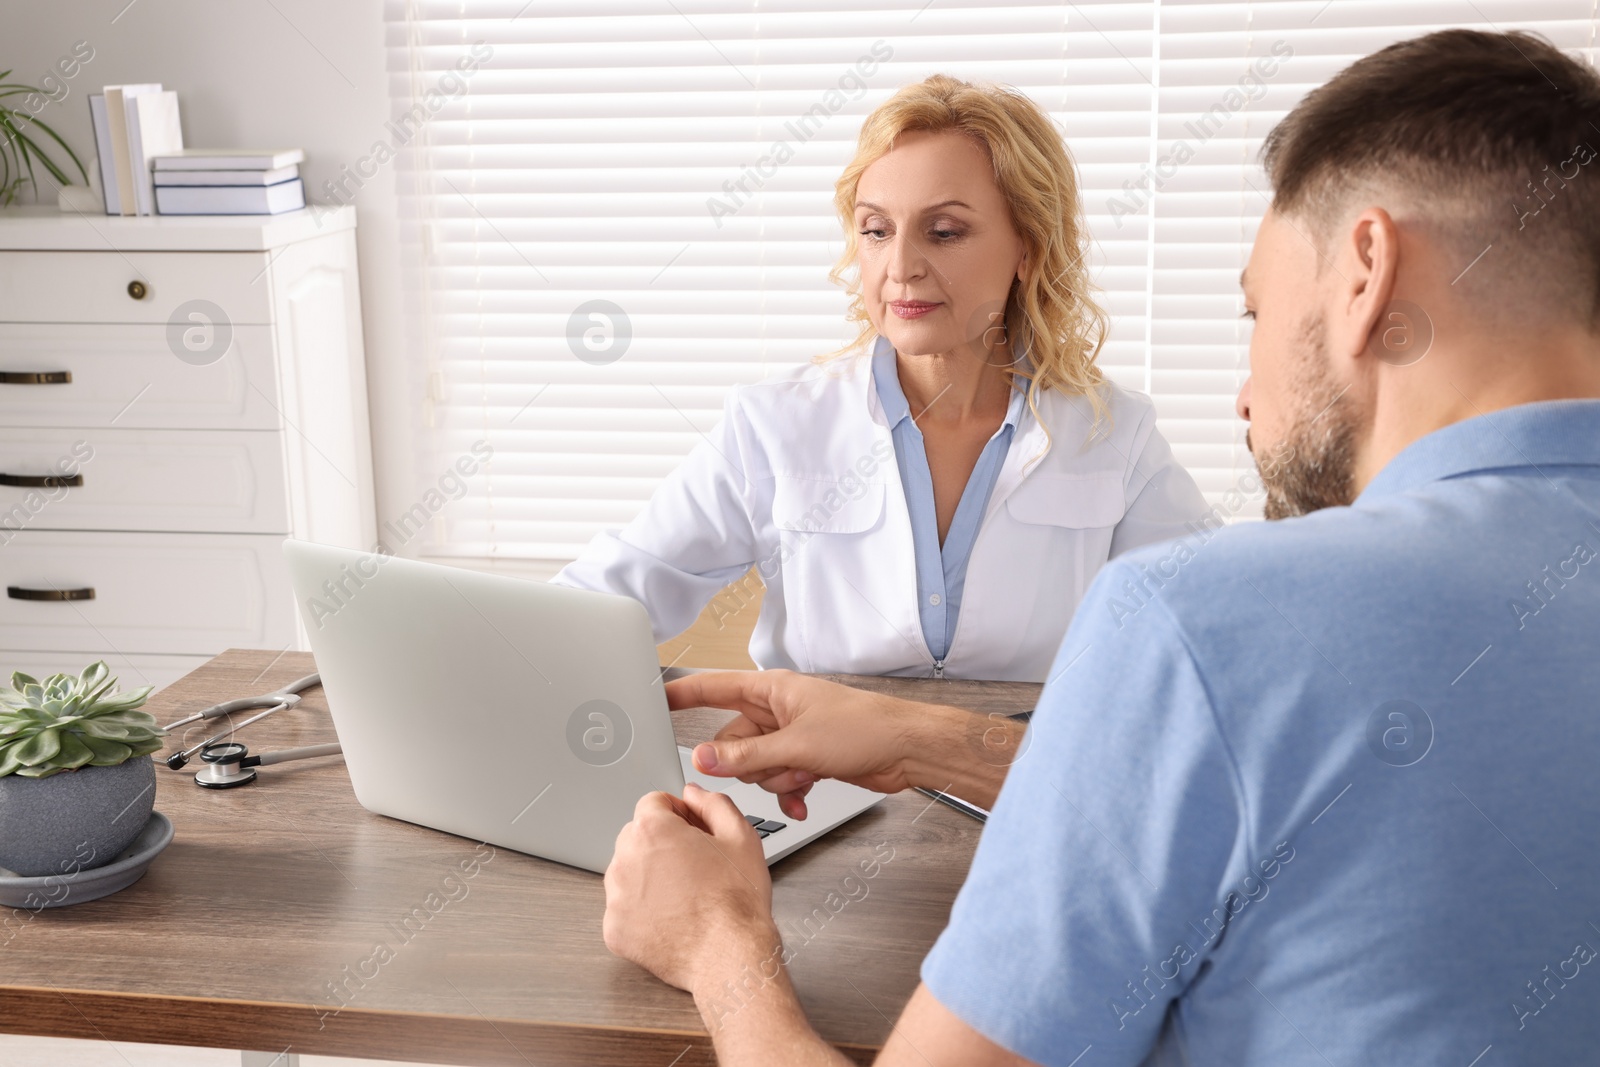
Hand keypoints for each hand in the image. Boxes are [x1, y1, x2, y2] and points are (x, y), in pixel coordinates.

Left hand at [603, 783, 777, 993]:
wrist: (730, 955)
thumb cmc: (738, 901)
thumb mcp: (741, 836)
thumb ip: (713, 803)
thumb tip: (694, 793)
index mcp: (652, 831)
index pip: (653, 803)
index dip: (678, 812)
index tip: (692, 829)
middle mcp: (625, 860)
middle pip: (636, 836)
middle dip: (661, 842)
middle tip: (694, 863)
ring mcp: (616, 898)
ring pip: (627, 871)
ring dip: (649, 875)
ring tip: (684, 893)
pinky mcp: (614, 930)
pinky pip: (624, 908)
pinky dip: (643, 910)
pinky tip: (672, 917)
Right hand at [666, 670, 939, 819]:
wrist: (907, 750)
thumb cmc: (865, 729)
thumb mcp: (798, 746)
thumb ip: (746, 756)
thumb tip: (705, 758)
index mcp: (772, 690)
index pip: (714, 688)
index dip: (683, 693)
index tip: (654, 698)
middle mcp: (778, 711)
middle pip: (732, 741)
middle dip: (749, 763)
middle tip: (775, 765)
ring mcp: (791, 736)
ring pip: (755, 766)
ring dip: (775, 779)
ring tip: (805, 774)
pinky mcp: (806, 759)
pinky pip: (777, 780)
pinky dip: (788, 792)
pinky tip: (804, 798)